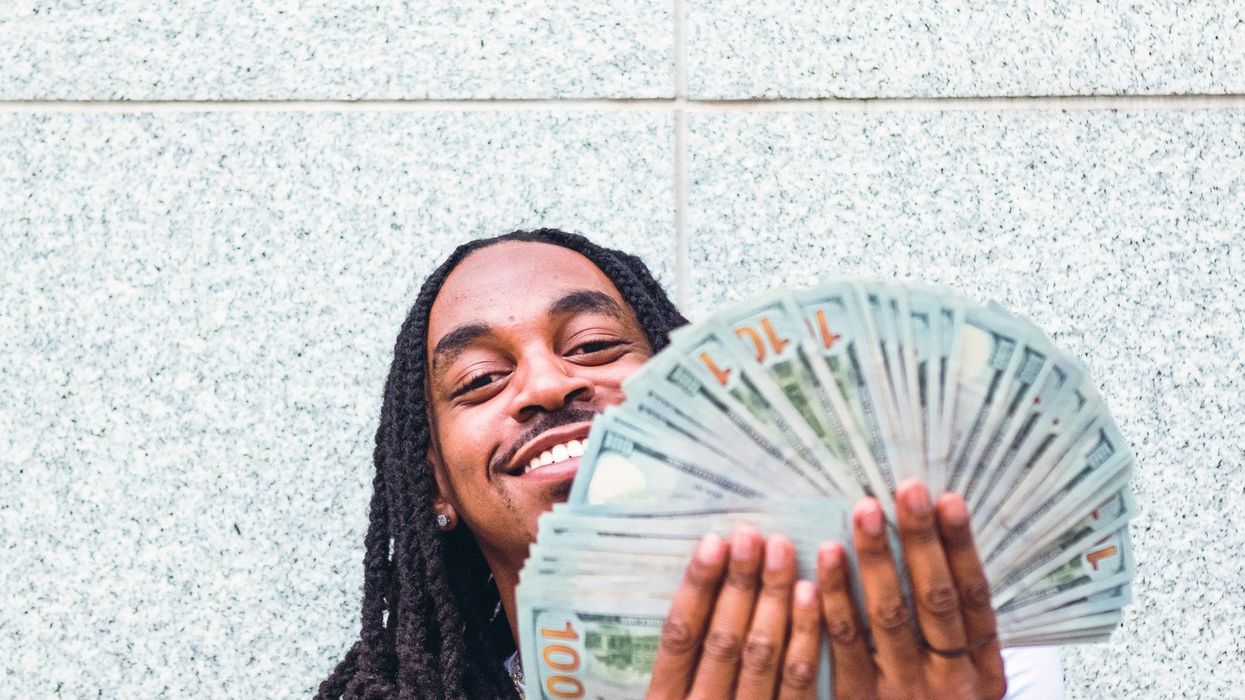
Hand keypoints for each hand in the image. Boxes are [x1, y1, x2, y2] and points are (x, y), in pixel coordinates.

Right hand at [646, 526, 822, 698]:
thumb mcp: (672, 695)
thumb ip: (683, 655)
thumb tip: (704, 578)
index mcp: (665, 699)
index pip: (679, 635)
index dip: (697, 587)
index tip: (712, 543)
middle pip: (722, 638)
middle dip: (738, 582)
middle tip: (751, 535)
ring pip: (761, 652)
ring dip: (773, 596)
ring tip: (781, 550)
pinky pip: (798, 678)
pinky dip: (804, 633)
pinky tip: (809, 593)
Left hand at [817, 479, 1007, 699]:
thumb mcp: (969, 686)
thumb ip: (960, 633)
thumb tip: (944, 549)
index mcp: (983, 674)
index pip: (976, 600)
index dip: (962, 548)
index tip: (949, 500)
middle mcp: (948, 684)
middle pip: (934, 601)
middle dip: (919, 542)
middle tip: (905, 490)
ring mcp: (901, 694)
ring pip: (887, 618)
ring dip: (874, 561)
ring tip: (862, 513)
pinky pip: (843, 647)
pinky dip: (832, 601)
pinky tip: (823, 564)